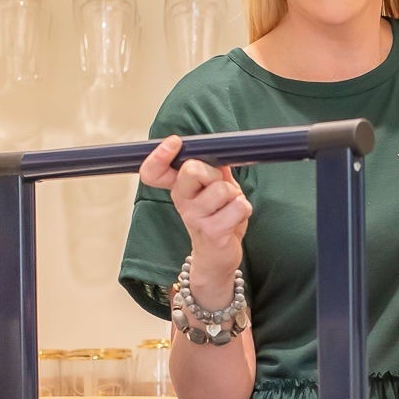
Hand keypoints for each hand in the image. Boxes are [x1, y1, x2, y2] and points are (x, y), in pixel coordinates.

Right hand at [139, 135, 250, 297]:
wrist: (218, 256)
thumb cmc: (218, 217)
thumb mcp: (215, 188)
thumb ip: (215, 168)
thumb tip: (219, 152)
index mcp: (178, 187)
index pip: (153, 171)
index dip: (159, 155)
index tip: (175, 143)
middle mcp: (181, 201)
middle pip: (192, 170)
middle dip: (215, 174)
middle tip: (220, 188)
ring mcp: (194, 217)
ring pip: (222, 189)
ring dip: (235, 195)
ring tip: (230, 207)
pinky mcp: (212, 232)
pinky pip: (238, 206)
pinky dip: (244, 209)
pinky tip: (236, 219)